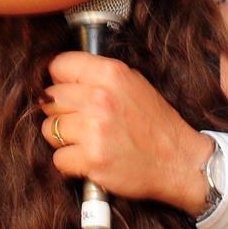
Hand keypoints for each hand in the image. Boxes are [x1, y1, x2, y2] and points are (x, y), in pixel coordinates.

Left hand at [40, 51, 212, 216]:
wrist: (179, 162)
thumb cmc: (155, 123)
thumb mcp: (133, 83)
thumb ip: (98, 75)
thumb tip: (61, 75)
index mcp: (110, 74)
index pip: (59, 66)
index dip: (59, 80)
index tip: (66, 90)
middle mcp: (99, 98)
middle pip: (50, 99)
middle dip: (60, 111)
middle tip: (80, 120)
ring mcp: (94, 130)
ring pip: (48, 129)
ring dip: (62, 138)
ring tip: (86, 140)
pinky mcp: (92, 159)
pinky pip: (58, 158)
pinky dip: (70, 162)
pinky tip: (88, 158)